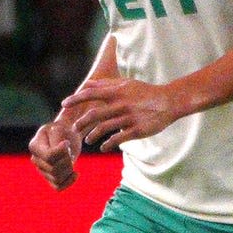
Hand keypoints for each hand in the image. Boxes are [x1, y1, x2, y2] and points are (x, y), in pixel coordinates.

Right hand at [29, 115, 78, 189]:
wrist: (65, 136)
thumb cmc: (62, 131)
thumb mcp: (59, 129)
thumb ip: (58, 138)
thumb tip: (63, 147)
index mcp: (34, 146)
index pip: (49, 157)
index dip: (62, 152)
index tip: (67, 143)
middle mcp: (35, 159)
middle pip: (53, 169)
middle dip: (67, 161)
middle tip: (71, 152)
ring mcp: (41, 170)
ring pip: (57, 178)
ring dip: (69, 170)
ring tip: (73, 159)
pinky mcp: (49, 177)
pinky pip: (58, 187)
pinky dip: (69, 182)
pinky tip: (76, 173)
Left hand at [65, 74, 189, 148]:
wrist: (169, 102)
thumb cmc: (145, 92)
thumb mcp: (126, 84)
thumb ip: (106, 85)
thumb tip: (87, 84)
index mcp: (117, 92)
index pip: (91, 93)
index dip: (75, 99)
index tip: (64, 105)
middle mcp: (121, 104)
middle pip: (94, 115)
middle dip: (81, 123)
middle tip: (75, 129)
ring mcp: (129, 118)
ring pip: (103, 128)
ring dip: (92, 136)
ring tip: (88, 140)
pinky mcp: (137, 130)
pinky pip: (117, 139)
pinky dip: (107, 144)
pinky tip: (103, 147)